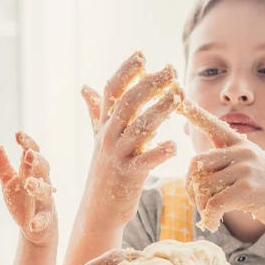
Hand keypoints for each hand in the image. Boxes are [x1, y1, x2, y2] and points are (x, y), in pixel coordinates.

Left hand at [0, 132, 56, 246]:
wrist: (37, 228)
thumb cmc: (23, 199)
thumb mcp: (9, 181)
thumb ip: (1, 163)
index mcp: (31, 172)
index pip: (32, 154)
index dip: (27, 144)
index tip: (18, 134)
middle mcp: (41, 184)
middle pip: (43, 170)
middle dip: (37, 162)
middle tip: (29, 154)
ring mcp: (44, 202)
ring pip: (45, 192)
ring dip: (38, 187)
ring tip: (29, 184)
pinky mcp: (45, 220)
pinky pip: (44, 220)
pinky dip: (39, 222)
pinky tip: (32, 224)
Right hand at [79, 52, 180, 227]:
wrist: (99, 210)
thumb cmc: (106, 172)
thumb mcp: (99, 139)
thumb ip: (95, 112)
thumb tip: (85, 87)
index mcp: (104, 126)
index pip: (112, 90)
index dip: (125, 70)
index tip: (142, 54)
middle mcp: (108, 137)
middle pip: (127, 103)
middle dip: (149, 84)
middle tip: (171, 70)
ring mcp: (117, 156)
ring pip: (138, 128)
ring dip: (159, 110)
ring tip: (178, 97)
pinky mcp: (128, 176)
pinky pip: (145, 161)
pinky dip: (159, 152)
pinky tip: (174, 145)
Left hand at [179, 99, 264, 238]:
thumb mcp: (252, 169)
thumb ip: (227, 165)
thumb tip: (195, 172)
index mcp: (241, 144)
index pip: (214, 125)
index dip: (194, 112)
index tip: (179, 98)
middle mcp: (243, 151)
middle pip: (196, 163)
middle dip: (190, 186)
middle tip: (195, 202)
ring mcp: (246, 168)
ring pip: (203, 186)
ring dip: (201, 206)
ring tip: (209, 215)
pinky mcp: (248, 189)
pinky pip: (213, 203)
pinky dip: (209, 217)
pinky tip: (213, 224)